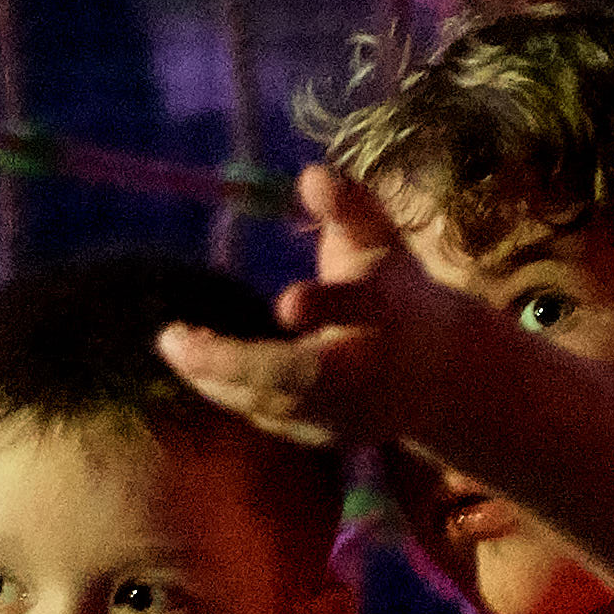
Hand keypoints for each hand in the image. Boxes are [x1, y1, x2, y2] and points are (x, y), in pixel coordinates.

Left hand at [153, 167, 496, 457]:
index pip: (362, 307)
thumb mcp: (385, 242)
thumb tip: (310, 175)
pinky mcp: (328, 439)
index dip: (327, 306)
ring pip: (274, 404)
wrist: (443, 379)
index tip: (287, 303)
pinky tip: (193, 363)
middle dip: (234, 361)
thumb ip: (351, 206)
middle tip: (171, 337)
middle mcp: (371, 369)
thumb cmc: (400, 294)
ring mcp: (351, 413)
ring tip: (173, 342)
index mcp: (391, 313)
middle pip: (302, 374)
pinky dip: (227, 393)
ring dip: (215, 379)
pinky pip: (269, 419)